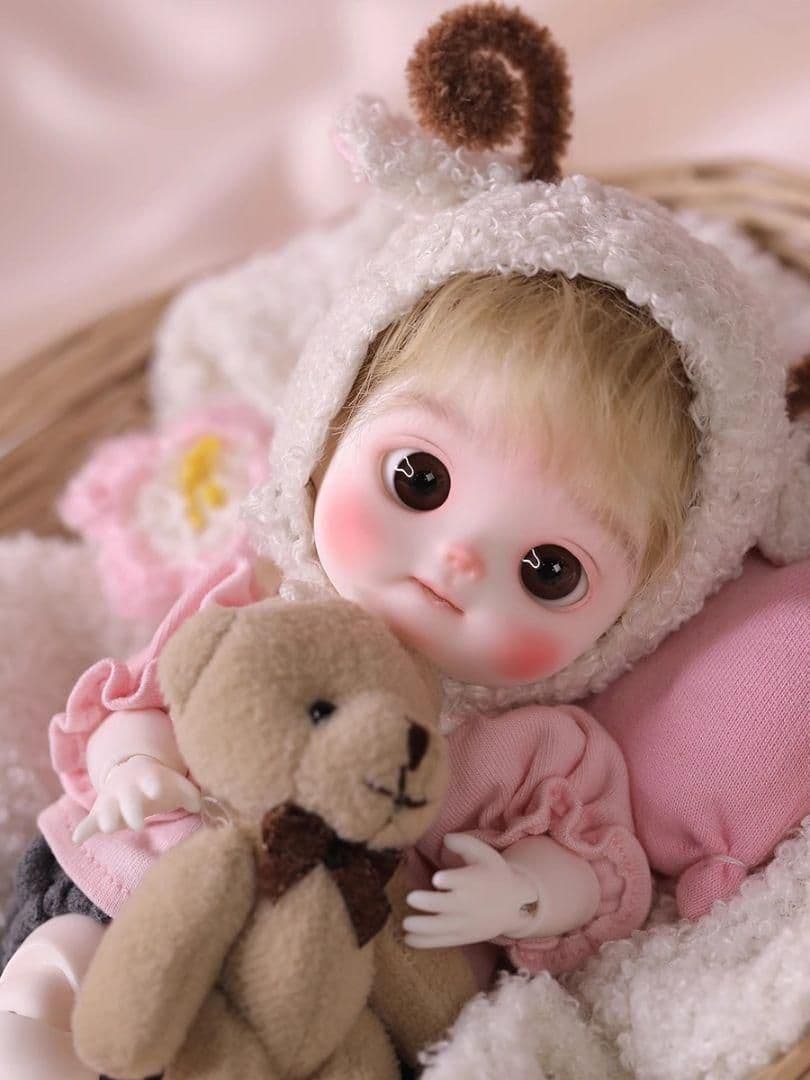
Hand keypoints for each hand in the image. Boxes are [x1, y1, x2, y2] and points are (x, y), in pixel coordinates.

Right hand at [72, 755, 201, 843]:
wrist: (132, 772)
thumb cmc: (161, 783)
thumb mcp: (178, 785)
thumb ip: (192, 796)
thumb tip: (204, 806)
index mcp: (148, 778)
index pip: (152, 779)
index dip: (154, 784)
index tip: (157, 790)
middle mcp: (127, 788)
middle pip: (128, 799)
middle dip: (132, 810)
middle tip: (140, 825)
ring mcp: (111, 799)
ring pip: (106, 810)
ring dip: (107, 818)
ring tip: (110, 828)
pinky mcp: (99, 812)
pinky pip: (88, 821)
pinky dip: (83, 829)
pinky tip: (77, 840)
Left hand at [403, 833, 538, 948]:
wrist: (515, 905)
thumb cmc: (494, 873)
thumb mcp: (485, 854)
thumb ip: (463, 843)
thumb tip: (445, 838)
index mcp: (473, 881)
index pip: (461, 881)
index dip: (449, 880)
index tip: (437, 879)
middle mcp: (468, 904)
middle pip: (447, 905)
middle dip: (429, 903)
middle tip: (411, 897)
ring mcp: (465, 923)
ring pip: (442, 928)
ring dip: (422, 927)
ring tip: (405, 924)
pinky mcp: (462, 937)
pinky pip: (442, 941)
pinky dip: (425, 942)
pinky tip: (407, 939)